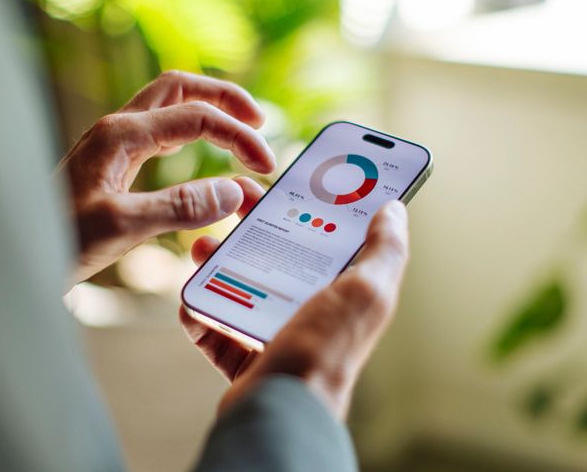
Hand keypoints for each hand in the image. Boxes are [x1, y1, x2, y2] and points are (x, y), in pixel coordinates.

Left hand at [57, 71, 275, 283]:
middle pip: (181, 88)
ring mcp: (113, 141)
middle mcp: (118, 128)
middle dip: (225, 98)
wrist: (16, 249)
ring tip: (239, 128)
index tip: (264, 167)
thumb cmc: (59, 240)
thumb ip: (180, 207)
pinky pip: (159, 130)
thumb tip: (233, 192)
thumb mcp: (121, 226)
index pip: (197, 117)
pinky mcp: (112, 160)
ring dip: (208, 109)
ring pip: (169, 104)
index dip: (238, 137)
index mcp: (122, 134)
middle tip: (259, 121)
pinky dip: (190, 131)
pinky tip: (199, 151)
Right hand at [179, 198, 408, 418]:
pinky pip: (217, 325)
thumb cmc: (327, 350)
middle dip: (255, 225)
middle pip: (279, 255)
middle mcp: (311, 310)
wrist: (281, 408)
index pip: (330, 237)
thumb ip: (385, 250)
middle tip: (235, 199)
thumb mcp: (366, 291)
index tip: (293, 178)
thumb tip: (394, 209)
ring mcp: (275, 332)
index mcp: (343, 291)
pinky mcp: (244, 355)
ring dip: (218, 263)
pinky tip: (192, 299)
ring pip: (242, 285)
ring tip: (202, 247)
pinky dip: (201, 311)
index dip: (315, 206)